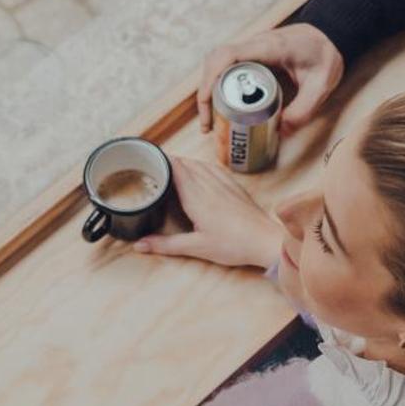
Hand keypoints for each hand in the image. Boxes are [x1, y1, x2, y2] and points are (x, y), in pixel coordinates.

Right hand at [136, 156, 283, 268]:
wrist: (265, 240)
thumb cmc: (234, 244)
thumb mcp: (196, 247)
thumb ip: (166, 245)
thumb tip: (139, 245)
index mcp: (196, 196)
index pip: (175, 167)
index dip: (160, 159)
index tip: (146, 158)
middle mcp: (209, 184)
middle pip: (185, 163)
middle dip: (168, 161)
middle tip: (153, 165)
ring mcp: (224, 182)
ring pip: (199, 163)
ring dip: (184, 162)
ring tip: (171, 167)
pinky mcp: (234, 186)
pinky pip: (213, 168)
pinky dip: (200, 166)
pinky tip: (199, 171)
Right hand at [196, 23, 343, 135]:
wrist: (331, 32)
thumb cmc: (325, 53)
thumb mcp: (321, 85)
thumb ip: (304, 109)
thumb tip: (280, 132)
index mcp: (269, 47)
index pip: (229, 55)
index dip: (211, 77)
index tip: (207, 102)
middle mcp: (255, 44)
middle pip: (216, 61)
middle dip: (205, 90)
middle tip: (208, 122)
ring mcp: (252, 47)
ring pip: (218, 63)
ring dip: (209, 88)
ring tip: (212, 118)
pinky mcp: (253, 53)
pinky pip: (228, 66)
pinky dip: (219, 84)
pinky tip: (224, 106)